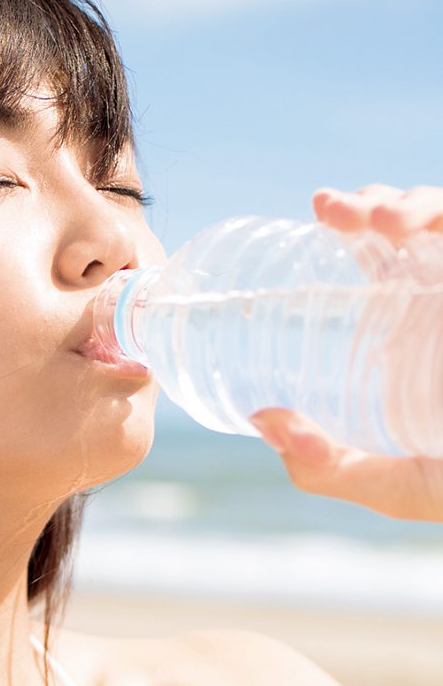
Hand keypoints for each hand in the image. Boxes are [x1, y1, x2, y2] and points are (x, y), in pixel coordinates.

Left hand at [249, 184, 442, 522]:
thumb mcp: (388, 483)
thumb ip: (325, 466)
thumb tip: (260, 420)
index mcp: (414, 335)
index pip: (380, 261)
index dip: (349, 227)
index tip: (317, 213)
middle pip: (408, 229)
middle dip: (368, 204)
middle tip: (329, 211)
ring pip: (442, 218)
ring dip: (407, 203)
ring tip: (374, 221)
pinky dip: (439, 215)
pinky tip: (406, 226)